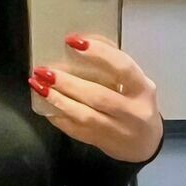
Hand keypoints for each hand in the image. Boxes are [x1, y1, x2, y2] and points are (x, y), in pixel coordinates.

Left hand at [28, 33, 162, 164]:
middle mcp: (132, 111)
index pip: (122, 67)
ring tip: (39, 87)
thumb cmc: (137, 105)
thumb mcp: (136, 84)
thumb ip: (115, 67)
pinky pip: (76, 130)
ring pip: (85, 116)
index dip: (99, 53)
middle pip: (98, 96)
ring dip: (59, 100)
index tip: (73, 41)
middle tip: (45, 71)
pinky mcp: (101, 142)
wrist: (145, 144)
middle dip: (68, 83)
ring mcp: (116, 130)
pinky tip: (45, 107)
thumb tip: (81, 44)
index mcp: (142, 89)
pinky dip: (59, 118)